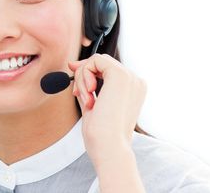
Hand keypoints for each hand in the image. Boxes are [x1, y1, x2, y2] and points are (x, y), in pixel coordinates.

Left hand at [69, 54, 146, 191]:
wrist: (109, 147)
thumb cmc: (101, 134)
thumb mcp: (93, 104)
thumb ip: (86, 84)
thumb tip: (74, 64)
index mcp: (133, 89)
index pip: (107, 69)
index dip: (87, 73)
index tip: (76, 88)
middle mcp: (135, 81)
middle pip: (101, 62)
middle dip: (83, 76)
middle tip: (77, 95)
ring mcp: (130, 77)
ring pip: (96, 61)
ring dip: (83, 79)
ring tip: (88, 101)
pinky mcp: (120, 75)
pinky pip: (94, 61)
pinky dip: (84, 75)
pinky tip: (89, 93)